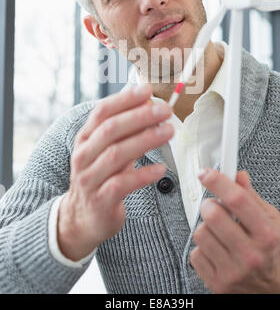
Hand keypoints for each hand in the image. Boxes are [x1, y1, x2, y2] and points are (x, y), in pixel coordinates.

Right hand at [57, 84, 173, 260]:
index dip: (125, 99)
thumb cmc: (100, 177)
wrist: (82, 218)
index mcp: (85, 138)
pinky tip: (161, 169)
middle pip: (111, 130)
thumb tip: (149, 105)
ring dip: (145, 140)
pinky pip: (122, 184)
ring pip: (116, 154)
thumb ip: (125, 131)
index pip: (102, 112)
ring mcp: (90, 178)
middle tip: (165, 110)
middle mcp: (84, 155)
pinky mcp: (101, 200)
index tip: (148, 91)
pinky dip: (143, 174)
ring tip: (168, 132)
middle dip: (139, 117)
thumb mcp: (106, 151)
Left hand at [190, 169, 279, 292]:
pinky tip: (215, 250)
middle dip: (209, 204)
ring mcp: (232, 271)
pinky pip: (195, 253)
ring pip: (200, 233)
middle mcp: (250, 254)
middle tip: (213, 206)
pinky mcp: (217, 283)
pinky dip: (202, 248)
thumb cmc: (271, 252)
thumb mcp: (271, 221)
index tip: (206, 174)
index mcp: (266, 235)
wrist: (274, 290)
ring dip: (205, 227)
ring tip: (218, 232)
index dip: (218, 182)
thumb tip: (238, 175)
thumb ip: (252, 197)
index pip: (237, 200)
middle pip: (213, 216)